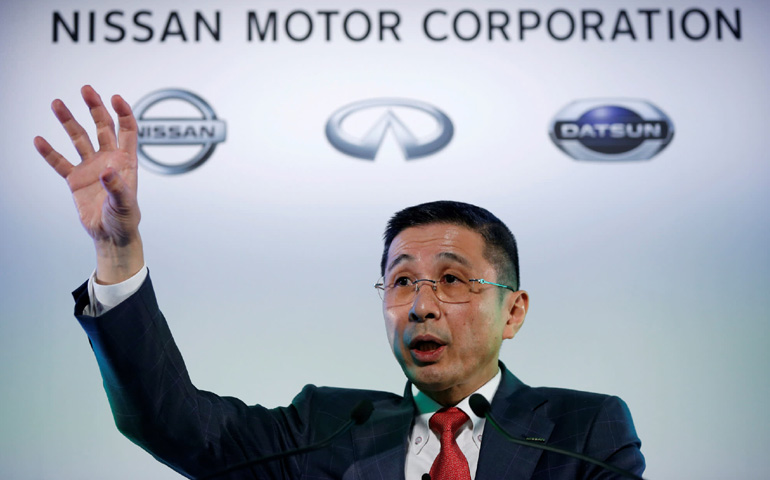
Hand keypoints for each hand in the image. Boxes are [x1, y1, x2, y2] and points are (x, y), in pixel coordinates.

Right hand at [35, 85, 143, 283]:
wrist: (110, 235)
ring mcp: (91, 167)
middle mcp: (109, 159)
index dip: (123, 113)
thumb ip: (117, 187)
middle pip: (102, 127)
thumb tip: (107, 171)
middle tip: (86, 89)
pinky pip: (60, 162)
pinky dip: (50, 152)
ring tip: (56, 103)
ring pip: (79, 139)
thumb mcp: (125, 204)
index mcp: (126, 162)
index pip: (127, 131)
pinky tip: (39, 139)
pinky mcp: (76, 179)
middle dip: (95, 108)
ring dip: (68, 121)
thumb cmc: (125, 219)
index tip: (115, 98)